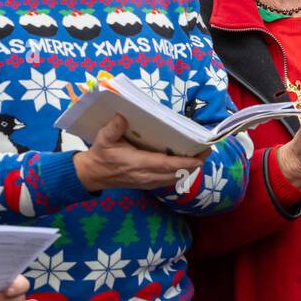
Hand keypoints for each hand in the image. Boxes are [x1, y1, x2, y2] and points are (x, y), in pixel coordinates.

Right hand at [72, 115, 205, 191]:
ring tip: (201, 155)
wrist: (93, 175)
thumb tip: (123, 116)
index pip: (166, 165)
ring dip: (188, 169)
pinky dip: (180, 172)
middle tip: (208, 150)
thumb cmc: (101, 155)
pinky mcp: (147, 184)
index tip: (200, 157)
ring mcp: (147, 182)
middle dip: (194, 164)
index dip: (185, 163)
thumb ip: (113, 128)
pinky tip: (186, 163)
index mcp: (138, 164)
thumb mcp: (104, 139)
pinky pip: (168, 180)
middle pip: (176, 173)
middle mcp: (146, 175)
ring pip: (174, 178)